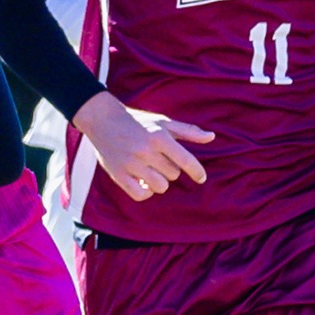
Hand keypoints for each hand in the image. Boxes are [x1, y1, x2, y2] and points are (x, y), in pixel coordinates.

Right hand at [70, 92, 212, 201]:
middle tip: (159, 159)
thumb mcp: (162, 122)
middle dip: (170, 169)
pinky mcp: (118, 175)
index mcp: (159, 137)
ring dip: (159, 181)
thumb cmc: (137, 121)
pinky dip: (146, 191)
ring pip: (160, 186)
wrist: (103, 120)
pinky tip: (143, 182)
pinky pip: (141, 195)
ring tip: (151, 171)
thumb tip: (211, 137)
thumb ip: (188, 132)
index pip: (186, 161)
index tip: (201, 178)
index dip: (197, 172)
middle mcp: (146, 151)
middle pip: (173, 174)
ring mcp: (131, 164)